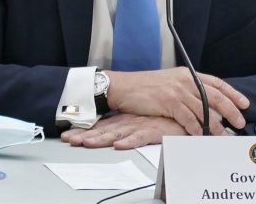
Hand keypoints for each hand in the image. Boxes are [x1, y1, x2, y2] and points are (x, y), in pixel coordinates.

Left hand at [61, 113, 186, 148]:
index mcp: (127, 120)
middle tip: (67, 139)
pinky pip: (140, 137)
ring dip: (101, 138)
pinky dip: (129, 141)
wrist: (188, 109)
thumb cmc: (167, 116)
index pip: (102, 126)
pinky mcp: (154, 130)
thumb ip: (134, 128)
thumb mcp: (146, 122)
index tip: (67, 136)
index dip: (84, 131)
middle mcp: (131, 122)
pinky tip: (119, 145)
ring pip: (117, 133)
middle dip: (84, 135)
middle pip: (104, 130)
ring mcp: (141, 125)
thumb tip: (118, 134)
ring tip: (84, 142)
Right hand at [105, 67, 249, 135]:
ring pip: (204, 110)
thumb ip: (186, 88)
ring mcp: (177, 91)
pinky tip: (203, 136)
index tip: (244, 103)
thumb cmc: (144, 86)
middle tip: (240, 122)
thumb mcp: (169, 81)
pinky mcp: (169, 103)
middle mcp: (185, 81)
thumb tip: (202, 101)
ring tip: (225, 135)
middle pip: (215, 96)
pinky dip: (197, 129)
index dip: (232, 93)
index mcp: (187, 74)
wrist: (124, 86)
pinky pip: (188, 119)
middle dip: (230, 110)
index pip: (216, 83)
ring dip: (216, 125)